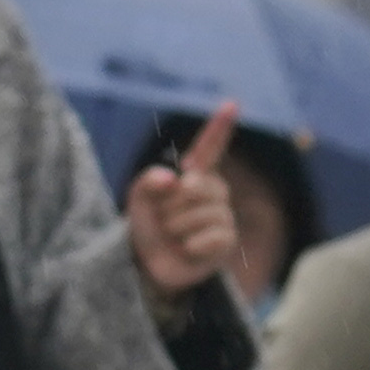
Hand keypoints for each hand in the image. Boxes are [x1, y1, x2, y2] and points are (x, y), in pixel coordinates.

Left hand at [125, 104, 241, 305]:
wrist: (151, 266)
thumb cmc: (147, 227)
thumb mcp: (138, 200)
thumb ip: (147, 182)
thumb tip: (173, 179)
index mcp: (194, 174)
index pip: (209, 147)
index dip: (220, 126)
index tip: (231, 103)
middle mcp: (213, 191)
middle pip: (196, 187)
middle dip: (171, 206)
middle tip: (164, 221)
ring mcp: (223, 215)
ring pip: (201, 214)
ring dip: (177, 228)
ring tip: (173, 237)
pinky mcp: (227, 241)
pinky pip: (211, 236)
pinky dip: (191, 246)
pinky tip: (187, 250)